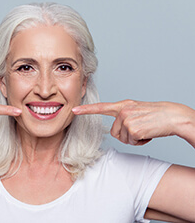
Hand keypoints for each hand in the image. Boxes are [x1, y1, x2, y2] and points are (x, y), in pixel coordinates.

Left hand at [72, 100, 194, 145]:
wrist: (173, 116)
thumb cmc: (156, 115)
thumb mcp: (137, 111)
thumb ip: (124, 116)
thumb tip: (116, 130)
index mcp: (123, 105)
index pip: (101, 107)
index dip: (87, 110)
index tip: (74, 110)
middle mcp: (123, 110)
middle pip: (114, 132)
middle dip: (126, 135)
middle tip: (140, 128)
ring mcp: (127, 119)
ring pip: (122, 138)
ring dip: (134, 138)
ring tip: (145, 129)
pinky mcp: (132, 128)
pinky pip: (131, 142)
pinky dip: (140, 141)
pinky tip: (148, 133)